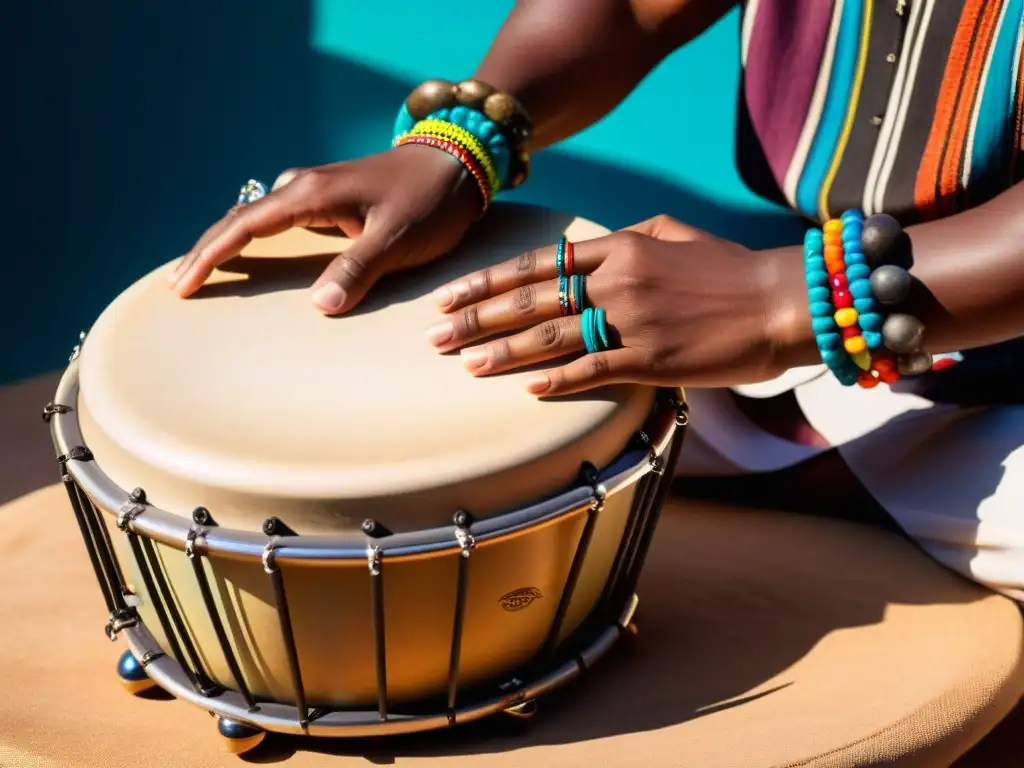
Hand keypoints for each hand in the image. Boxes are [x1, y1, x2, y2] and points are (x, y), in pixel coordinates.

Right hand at [169, 144, 480, 313]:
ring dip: (225, 244)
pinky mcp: (326, 198)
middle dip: (206, 252)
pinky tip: (247, 255)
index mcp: (311, 195)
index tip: (183, 284)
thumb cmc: (430, 201)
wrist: (456, 164)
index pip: (244, 227)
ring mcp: (312, 189)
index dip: (210, 256)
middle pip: (239, 220)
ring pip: (255, 218)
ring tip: (199, 273)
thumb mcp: (398, 238)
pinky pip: (275, 220)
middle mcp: (302, 186)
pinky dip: (252, 238)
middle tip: (178, 287)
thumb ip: (359, 269)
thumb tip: (320, 307)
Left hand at [425, 215, 805, 394]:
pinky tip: (526, 391)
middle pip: (529, 300)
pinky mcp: (650, 359)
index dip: (487, 281)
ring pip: (551, 336)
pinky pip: (592, 370)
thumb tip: (589, 244)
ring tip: (464, 364)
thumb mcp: (674, 233)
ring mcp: (631, 320)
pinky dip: (557, 381)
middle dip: (475, 319)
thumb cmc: (729, 268)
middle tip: (433, 336)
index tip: (449, 295)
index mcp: (619, 247)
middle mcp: (616, 280)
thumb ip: (627, 236)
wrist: (781, 302)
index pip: (536, 264)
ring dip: (502, 351)